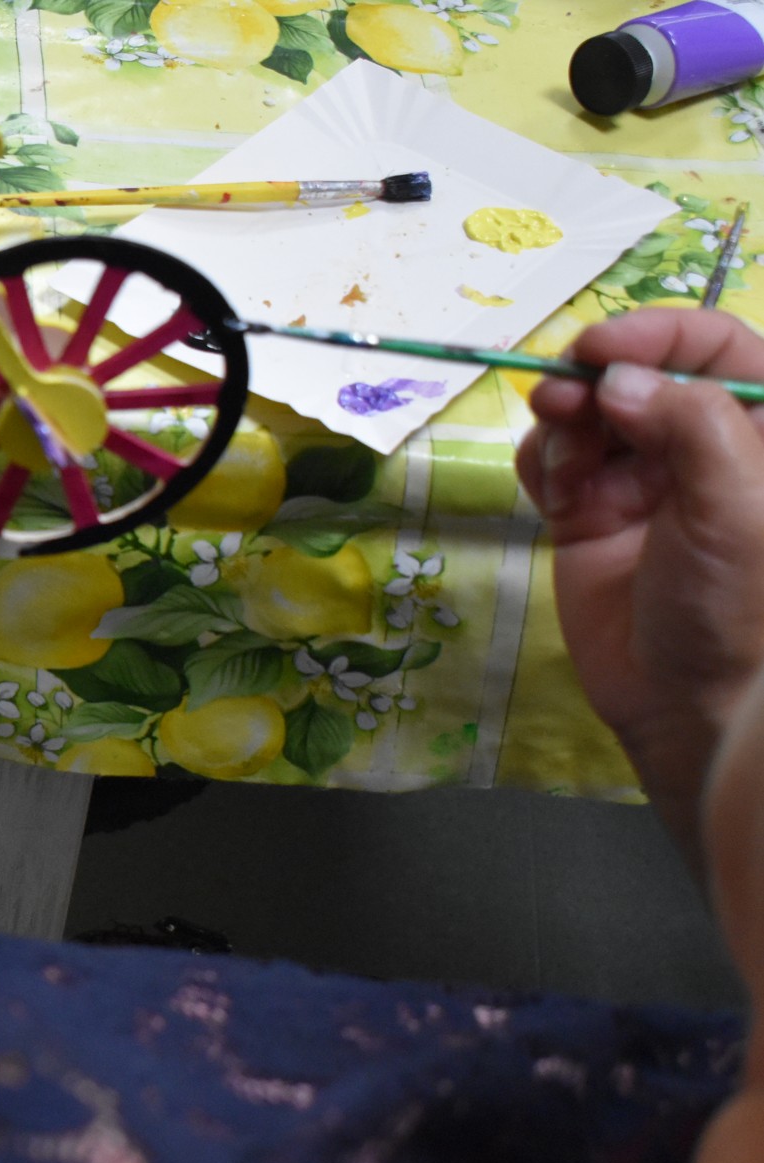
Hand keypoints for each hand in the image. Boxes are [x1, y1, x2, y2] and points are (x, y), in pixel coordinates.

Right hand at [516, 309, 763, 863]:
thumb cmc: (740, 607)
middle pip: (643, 373)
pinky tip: (554, 488)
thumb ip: (690, 425)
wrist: (689, 707)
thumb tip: (619, 380)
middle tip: (560, 395)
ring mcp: (642, 480)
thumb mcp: (736, 506)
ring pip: (590, 414)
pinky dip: (543, 461)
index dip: (662, 332)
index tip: (603, 348)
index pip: (718, 347)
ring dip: (564, 419)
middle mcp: (701, 447)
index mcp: (758, 434)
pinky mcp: (588, 515)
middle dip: (598, 376)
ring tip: (556, 442)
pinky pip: (554, 462)